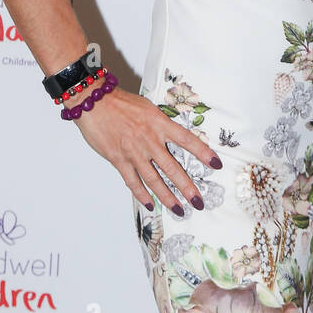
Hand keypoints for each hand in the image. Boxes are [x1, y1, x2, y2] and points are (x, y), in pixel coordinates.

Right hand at [68, 82, 221, 211]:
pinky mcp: (119, 160)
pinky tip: (150, 205)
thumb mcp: (149, 108)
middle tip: (199, 201)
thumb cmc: (122, 103)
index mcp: (160, 124)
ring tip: (179, 210)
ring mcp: (134, 152)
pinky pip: (133, 182)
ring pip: (154, 180)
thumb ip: (161, 124)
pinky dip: (141, 195)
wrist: (96, 102)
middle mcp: (150, 140)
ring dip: (167, 197)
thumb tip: (174, 136)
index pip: (188, 140)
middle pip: (172, 167)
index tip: (216, 164)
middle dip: (187, 187)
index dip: (203, 153)